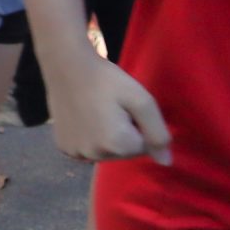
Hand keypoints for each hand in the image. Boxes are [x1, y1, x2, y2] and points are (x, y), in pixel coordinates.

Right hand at [49, 59, 172, 166]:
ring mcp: (76, 153)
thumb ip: (158, 133)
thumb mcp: (141, 101)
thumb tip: (166, 163)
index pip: (144, 147)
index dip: (139, 126)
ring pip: (106, 153)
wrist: (66, 66)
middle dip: (124, 134)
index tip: (126, 108)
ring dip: (107, 138)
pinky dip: (89, 140)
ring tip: (97, 113)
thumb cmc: (107, 80)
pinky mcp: (63, 148)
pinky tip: (84, 120)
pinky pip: (87, 151)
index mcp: (117, 144)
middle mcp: (95, 154)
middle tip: (112, 109)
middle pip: (124, 153)